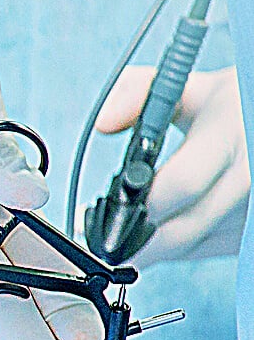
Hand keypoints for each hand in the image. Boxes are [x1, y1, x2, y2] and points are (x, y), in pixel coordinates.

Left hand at [95, 65, 249, 265]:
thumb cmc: (231, 108)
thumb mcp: (192, 89)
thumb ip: (138, 93)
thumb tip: (104, 123)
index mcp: (229, 136)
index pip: (180, 185)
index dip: (138, 206)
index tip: (104, 214)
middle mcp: (247, 177)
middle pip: (182, 231)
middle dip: (134, 243)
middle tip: (101, 245)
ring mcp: (252, 210)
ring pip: (191, 248)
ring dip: (155, 247)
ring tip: (128, 233)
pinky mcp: (251, 233)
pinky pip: (207, 250)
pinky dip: (180, 247)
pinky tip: (164, 230)